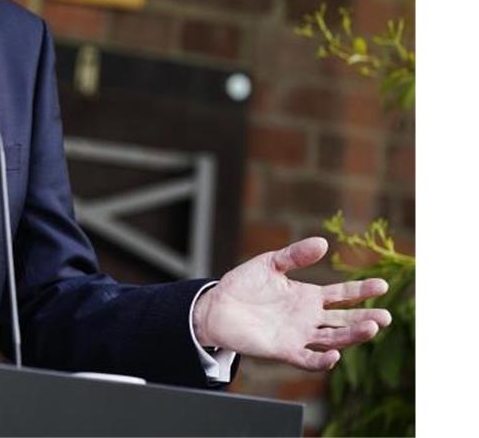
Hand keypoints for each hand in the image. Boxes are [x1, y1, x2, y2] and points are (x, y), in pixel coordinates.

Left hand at [192, 237, 391, 370]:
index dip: (362, 291)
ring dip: (353, 336)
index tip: (382, 285)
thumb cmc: (243, 285)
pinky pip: (308, 358)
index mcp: (308, 297)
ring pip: (333, 339)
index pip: (342, 295)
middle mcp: (308, 318)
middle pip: (345, 320)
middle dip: (366, 318)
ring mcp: (299, 335)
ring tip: (371, 328)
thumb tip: (323, 242)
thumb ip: (295, 255)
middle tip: (386, 317)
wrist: (215, 306)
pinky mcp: (284, 350)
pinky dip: (322, 360)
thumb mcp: (270, 263)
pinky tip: (335, 355)